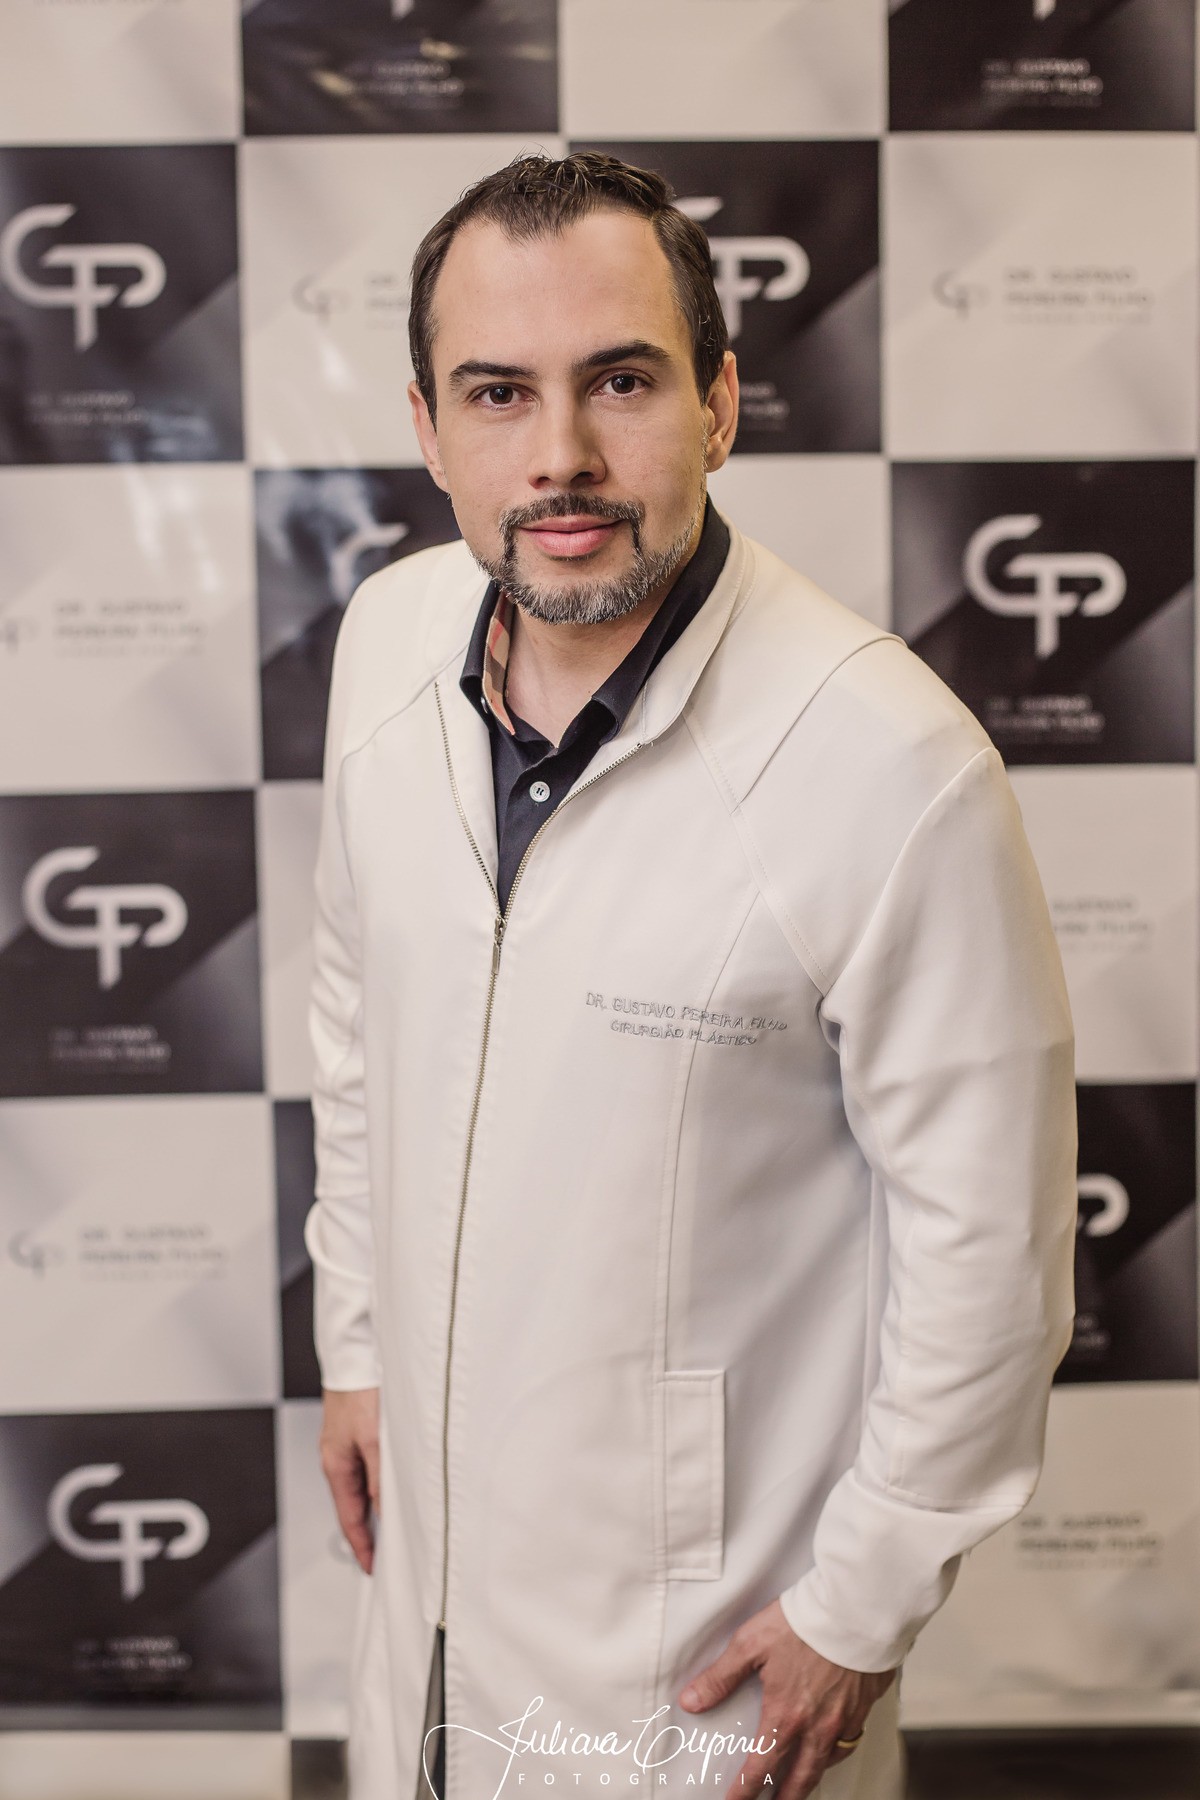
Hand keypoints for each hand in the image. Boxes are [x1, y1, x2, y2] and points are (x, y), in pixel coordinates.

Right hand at [319, 1386, 379, 1573]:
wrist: (356, 1356)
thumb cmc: (360, 1392)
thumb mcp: (374, 1441)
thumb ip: (379, 1478)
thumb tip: (383, 1512)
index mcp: (335, 1465)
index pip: (348, 1518)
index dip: (361, 1546)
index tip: (372, 1568)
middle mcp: (338, 1458)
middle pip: (353, 1505)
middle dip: (368, 1531)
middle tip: (388, 1553)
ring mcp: (347, 1445)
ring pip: (363, 1486)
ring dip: (376, 1507)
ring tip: (395, 1526)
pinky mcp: (358, 1432)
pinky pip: (368, 1468)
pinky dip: (379, 1484)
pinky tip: (394, 1486)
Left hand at [679, 1598, 894, 1798]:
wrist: (855, 1607)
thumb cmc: (805, 1621)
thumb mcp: (751, 1643)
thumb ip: (721, 1677)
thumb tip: (692, 1701)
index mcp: (786, 1713)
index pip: (762, 1766)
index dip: (745, 1790)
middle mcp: (818, 1725)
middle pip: (801, 1778)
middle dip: (785, 1797)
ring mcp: (845, 1717)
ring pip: (828, 1762)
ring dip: (812, 1777)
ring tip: (802, 1782)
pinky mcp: (865, 1703)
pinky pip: (851, 1740)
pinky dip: (838, 1751)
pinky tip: (834, 1745)